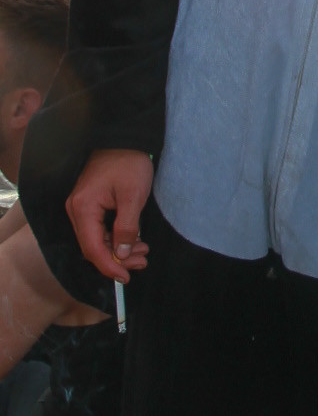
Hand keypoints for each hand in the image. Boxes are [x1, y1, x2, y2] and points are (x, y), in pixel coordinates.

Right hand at [65, 149, 153, 282]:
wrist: (124, 139)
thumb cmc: (129, 163)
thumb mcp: (133, 197)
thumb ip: (127, 227)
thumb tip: (122, 254)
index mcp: (83, 208)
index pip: (92, 248)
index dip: (109, 266)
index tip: (126, 277)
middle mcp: (76, 210)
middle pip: (93, 247)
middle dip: (117, 259)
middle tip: (142, 262)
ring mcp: (81, 207)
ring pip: (97, 240)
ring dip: (118, 250)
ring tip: (143, 253)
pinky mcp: (90, 205)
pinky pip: (99, 229)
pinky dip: (116, 238)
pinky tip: (135, 241)